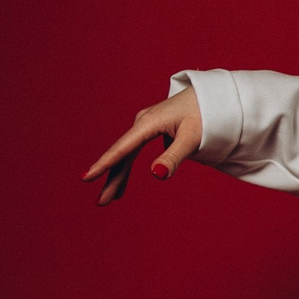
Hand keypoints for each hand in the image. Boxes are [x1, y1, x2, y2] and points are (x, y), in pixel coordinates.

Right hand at [84, 87, 203, 204]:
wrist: (212, 95)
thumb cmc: (205, 115)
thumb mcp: (192, 138)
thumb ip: (174, 156)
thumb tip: (156, 174)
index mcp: (149, 123)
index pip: (123, 148)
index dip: (105, 164)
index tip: (86, 177)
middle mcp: (142, 122)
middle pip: (123, 155)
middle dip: (111, 178)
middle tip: (102, 202)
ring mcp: (145, 124)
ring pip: (127, 153)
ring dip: (118, 175)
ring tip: (110, 198)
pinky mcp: (151, 128)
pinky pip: (134, 149)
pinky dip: (127, 166)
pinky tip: (123, 181)